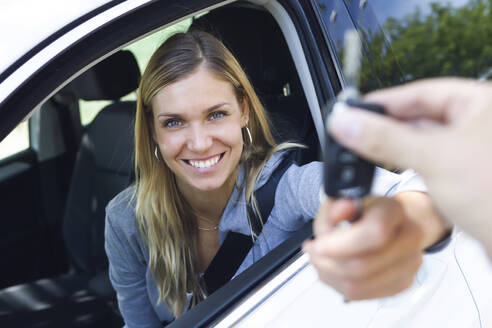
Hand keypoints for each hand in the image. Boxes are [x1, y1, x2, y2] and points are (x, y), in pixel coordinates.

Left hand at [303, 197, 423, 299]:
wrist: (397, 221)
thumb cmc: (370, 210)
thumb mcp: (345, 198)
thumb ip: (336, 207)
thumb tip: (340, 211)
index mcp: (395, 211)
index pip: (373, 234)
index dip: (340, 244)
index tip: (317, 245)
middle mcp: (408, 238)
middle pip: (361, 266)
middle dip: (326, 263)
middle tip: (312, 252)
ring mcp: (408, 264)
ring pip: (358, 286)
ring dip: (329, 276)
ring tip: (319, 261)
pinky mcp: (402, 283)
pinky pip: (361, 295)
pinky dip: (338, 284)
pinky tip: (332, 270)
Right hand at [327, 78, 491, 255]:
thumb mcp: (435, 158)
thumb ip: (386, 139)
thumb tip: (348, 122)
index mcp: (482, 105)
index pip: (422, 92)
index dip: (385, 100)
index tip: (355, 108)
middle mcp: (478, 125)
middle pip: (420, 116)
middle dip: (386, 124)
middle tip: (354, 130)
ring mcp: (471, 151)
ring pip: (422, 140)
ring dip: (394, 145)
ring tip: (365, 148)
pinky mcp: (464, 175)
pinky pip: (428, 161)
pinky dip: (406, 162)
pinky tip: (390, 165)